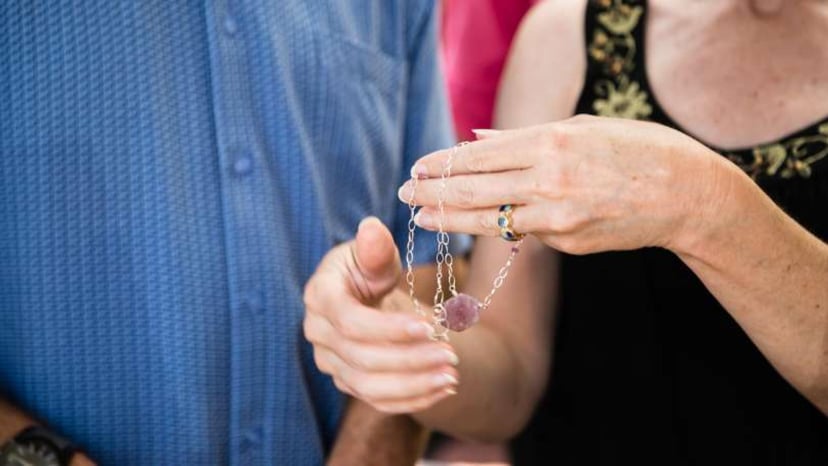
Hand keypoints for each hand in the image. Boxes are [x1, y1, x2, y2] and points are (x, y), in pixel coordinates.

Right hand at [303, 217, 459, 412]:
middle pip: (361, 358)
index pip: (350, 322)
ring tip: (451, 376)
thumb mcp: (374, 254)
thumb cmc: (369, 267)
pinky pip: (377, 401)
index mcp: (320, 296)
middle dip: (410, 359)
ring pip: (368, 387)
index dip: (388, 328)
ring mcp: (331, 361)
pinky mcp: (348, 381)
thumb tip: (371, 228)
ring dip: (413, 385)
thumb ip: (375, 247)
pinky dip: (412, 400)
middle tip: (450, 354)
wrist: (362, 294)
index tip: (428, 326)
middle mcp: (318, 333)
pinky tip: (443, 389)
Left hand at [398, 115, 727, 254]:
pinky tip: (478, 225)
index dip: (443, 164)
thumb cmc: (639, 149)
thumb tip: (479, 137)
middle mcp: (548, 179)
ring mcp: (556, 217)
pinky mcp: (566, 243)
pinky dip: (500, 226)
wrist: (687, 195)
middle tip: (403, 195)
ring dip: (449, 220)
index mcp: (551, 141)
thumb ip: (525, 135)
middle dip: (433, 193)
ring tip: (421, 219)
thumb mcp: (583, 127)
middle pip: (474, 188)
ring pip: (488, 219)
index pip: (480, 155)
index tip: (418, 168)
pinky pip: (525, 232)